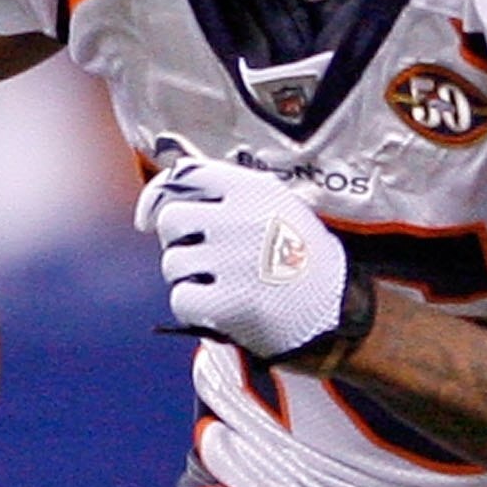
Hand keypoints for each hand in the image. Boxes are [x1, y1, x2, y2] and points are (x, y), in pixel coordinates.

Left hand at [140, 142, 354, 362]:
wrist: (338, 311)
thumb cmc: (302, 259)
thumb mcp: (279, 207)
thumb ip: (230, 194)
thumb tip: (162, 192)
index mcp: (254, 190)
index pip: (187, 175)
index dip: (158, 196)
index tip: (148, 219)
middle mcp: (241, 219)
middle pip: (171, 220)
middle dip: (179, 242)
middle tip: (204, 260)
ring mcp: (233, 261)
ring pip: (172, 262)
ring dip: (188, 278)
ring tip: (222, 286)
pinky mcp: (228, 301)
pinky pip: (181, 298)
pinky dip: (193, 307)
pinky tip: (218, 308)